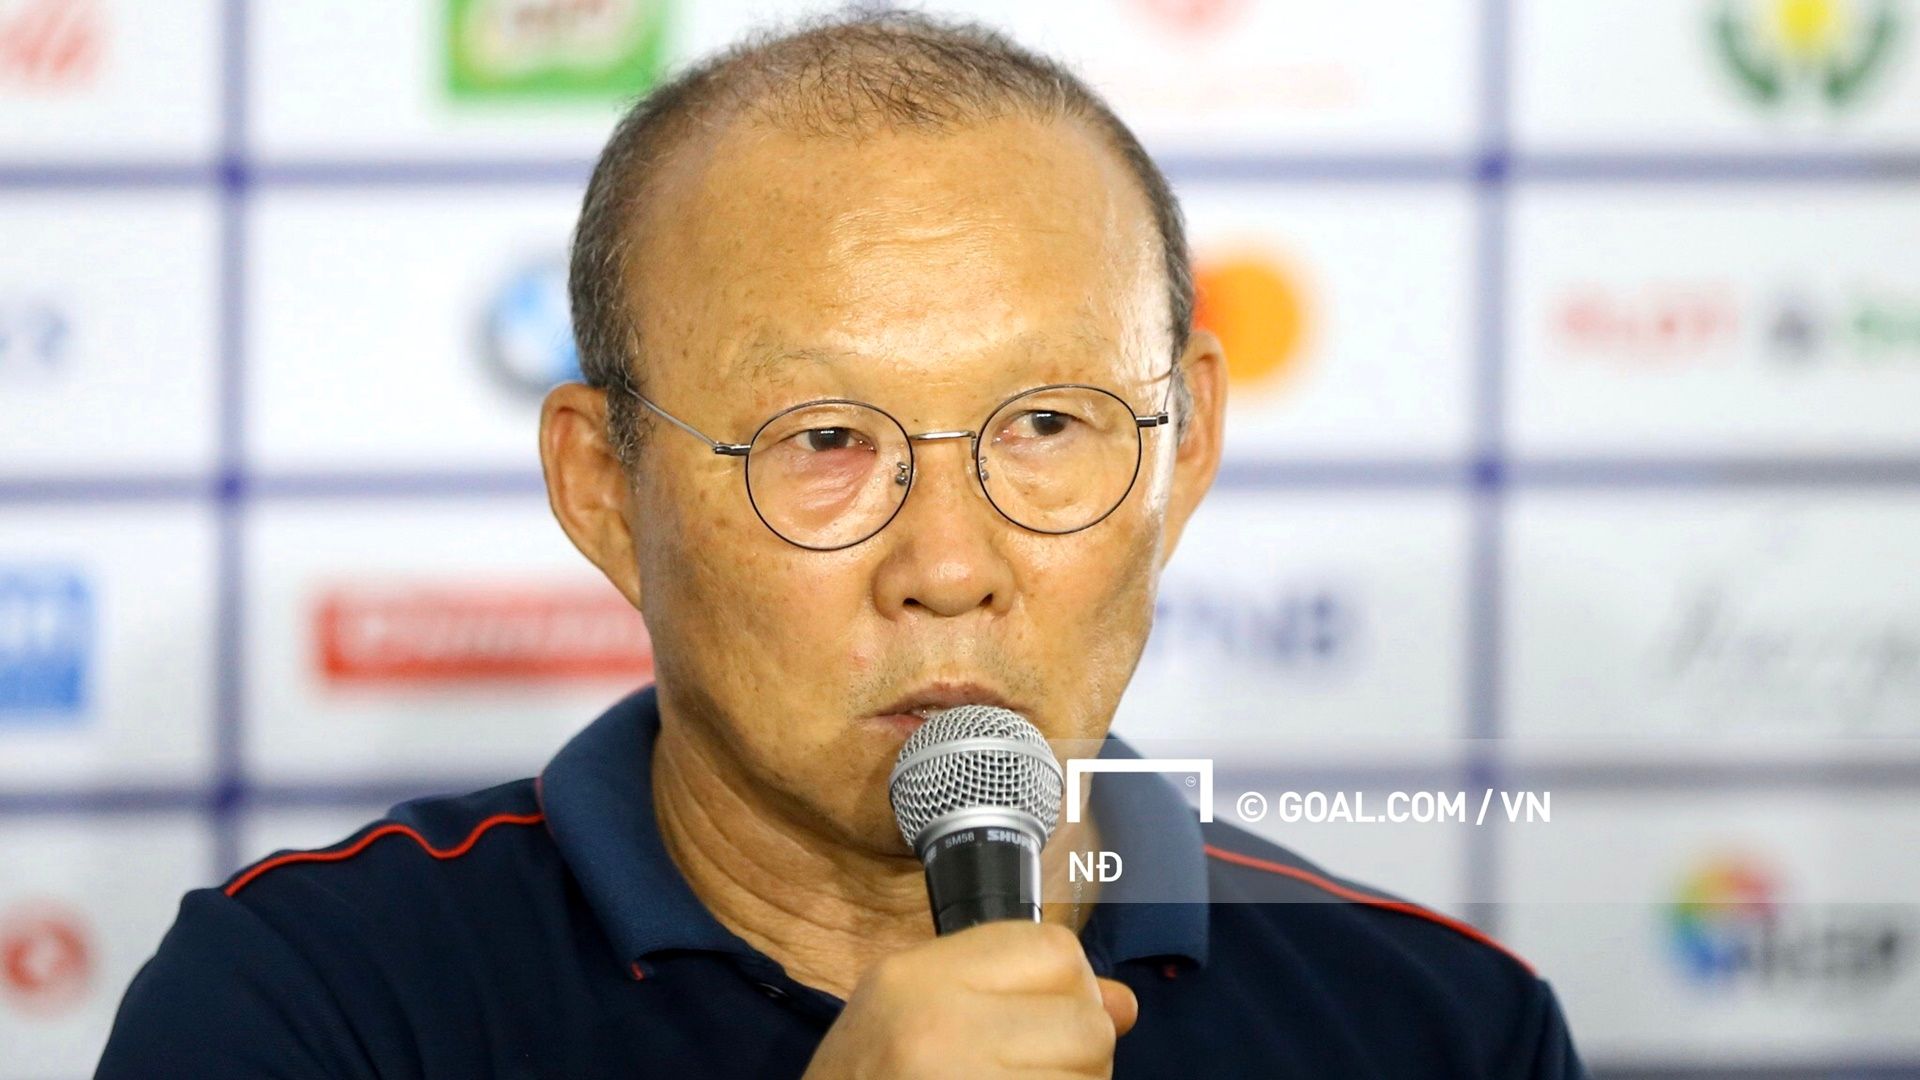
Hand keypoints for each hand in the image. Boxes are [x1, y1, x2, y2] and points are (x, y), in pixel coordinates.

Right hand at [802, 921, 1138, 1078]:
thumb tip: (1122, 1004)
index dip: (1066, 990)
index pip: (1056, 950)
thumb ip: (1013, 996)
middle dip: (1076, 1055)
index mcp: (916, 978)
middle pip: (1085, 1023)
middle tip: (1025, 1072)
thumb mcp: (914, 1017)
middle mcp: (939, 1026)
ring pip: (1089, 1079)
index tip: (1037, 1025)